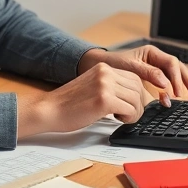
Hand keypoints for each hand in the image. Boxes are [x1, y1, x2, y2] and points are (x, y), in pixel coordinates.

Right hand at [17, 63, 147, 136]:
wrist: (49, 110)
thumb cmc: (68, 104)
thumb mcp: (92, 87)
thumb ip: (111, 87)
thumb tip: (133, 96)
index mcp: (103, 68)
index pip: (134, 77)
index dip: (137, 94)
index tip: (133, 105)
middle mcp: (105, 73)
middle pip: (138, 87)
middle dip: (138, 104)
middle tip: (129, 114)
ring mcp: (105, 85)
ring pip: (137, 99)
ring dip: (134, 112)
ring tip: (121, 117)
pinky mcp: (104, 100)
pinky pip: (130, 109)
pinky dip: (129, 118)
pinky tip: (117, 119)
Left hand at [77, 46, 187, 103]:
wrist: (97, 67)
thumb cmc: (112, 64)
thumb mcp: (129, 67)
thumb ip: (148, 73)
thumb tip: (165, 83)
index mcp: (152, 53)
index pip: (171, 63)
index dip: (176, 77)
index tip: (174, 91)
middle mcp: (156, 60)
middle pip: (178, 68)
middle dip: (186, 80)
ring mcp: (154, 70)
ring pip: (174, 76)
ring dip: (182, 86)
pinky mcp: (150, 81)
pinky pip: (165, 85)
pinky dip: (170, 92)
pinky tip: (171, 100)